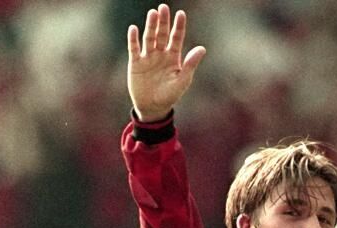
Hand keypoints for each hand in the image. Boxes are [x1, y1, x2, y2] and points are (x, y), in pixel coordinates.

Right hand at [127, 5, 205, 121]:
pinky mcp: (136, 62)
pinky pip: (134, 48)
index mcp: (173, 57)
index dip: (178, 26)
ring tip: (152, 14)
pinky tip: (134, 29)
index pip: (176, 38)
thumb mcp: (182, 81)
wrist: (153, 108)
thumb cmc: (170, 95)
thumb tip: (202, 48)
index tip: (181, 14)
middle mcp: (160, 53)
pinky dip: (133, 39)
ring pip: (149, 38)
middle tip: (163, 8)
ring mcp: (148, 57)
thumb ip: (190, 64)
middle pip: (162, 34)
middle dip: (163, 22)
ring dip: (150, 26)